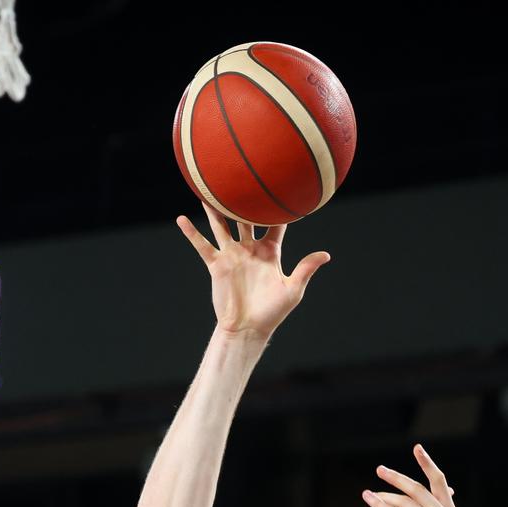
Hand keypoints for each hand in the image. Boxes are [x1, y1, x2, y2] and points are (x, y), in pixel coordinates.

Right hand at [176, 202, 329, 340]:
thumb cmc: (272, 312)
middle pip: (245, 219)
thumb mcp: (293, 290)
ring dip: (214, 210)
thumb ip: (305, 269)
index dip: (278, 208)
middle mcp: (250, 249)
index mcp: (270, 252)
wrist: (248, 328)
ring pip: (221, 226)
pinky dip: (192, 233)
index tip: (280, 187)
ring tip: (206, 189)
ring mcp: (232, 256)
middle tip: (241, 177)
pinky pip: (202, 246)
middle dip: (243, 201)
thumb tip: (326, 254)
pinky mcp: (217, 265)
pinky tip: (181, 219)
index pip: (275, 224)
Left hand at [362, 444, 458, 506]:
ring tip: (370, 494)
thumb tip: (449, 488)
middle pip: (416, 489)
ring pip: (402, 502)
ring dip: (383, 496)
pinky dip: (378, 504)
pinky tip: (368, 498)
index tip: (417, 448)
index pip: (439, 483)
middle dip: (396, 478)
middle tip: (380, 470)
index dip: (427, 464)